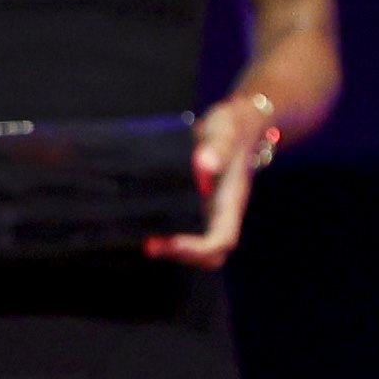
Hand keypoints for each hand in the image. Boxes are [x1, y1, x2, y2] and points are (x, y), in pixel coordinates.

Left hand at [147, 91, 277, 266]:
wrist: (236, 123)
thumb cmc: (234, 128)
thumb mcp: (226, 131)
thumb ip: (218, 146)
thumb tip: (205, 165)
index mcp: (231, 202)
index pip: (222, 240)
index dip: (199, 248)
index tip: (173, 241)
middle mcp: (220, 212)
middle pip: (210, 254)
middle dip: (182, 255)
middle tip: (150, 245)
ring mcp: (208, 211)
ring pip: (195, 244)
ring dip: (171, 249)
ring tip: (144, 240)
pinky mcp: (193, 204)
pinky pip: (182, 227)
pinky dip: (165, 231)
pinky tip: (142, 222)